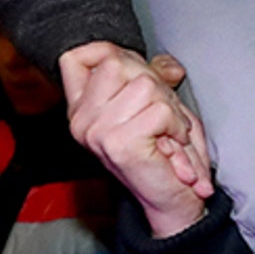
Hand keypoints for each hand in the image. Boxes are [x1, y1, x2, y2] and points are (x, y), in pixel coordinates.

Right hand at [62, 41, 212, 237]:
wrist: (172, 202)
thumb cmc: (166, 153)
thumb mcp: (161, 104)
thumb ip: (157, 76)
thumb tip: (169, 67)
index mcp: (82, 108)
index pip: (78, 56)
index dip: (110, 53)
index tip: (136, 74)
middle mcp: (81, 119)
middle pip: (119, 61)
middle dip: (154, 82)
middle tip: (163, 116)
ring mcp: (95, 131)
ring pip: (144, 84)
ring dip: (169, 107)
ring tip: (168, 131)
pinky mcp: (117, 143)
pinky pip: (160, 110)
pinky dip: (176, 125)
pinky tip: (172, 143)